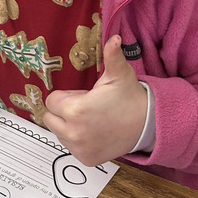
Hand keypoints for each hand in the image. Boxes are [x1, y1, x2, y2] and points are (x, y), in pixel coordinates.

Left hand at [43, 35, 147, 166]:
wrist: (146, 124)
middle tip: (86, 108)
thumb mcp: (119, 74)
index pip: (51, 101)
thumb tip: (114, 38)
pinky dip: (78, 140)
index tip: (83, 97)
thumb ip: (112, 56)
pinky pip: (70, 147)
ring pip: (59, 133)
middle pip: (50, 118)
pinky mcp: (86, 159)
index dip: (66, 97)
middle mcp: (74, 132)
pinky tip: (95, 132)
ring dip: (69, 126)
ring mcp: (79, 148)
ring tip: (93, 120)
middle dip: (64, 111)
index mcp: (76, 110)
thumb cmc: (129, 98)